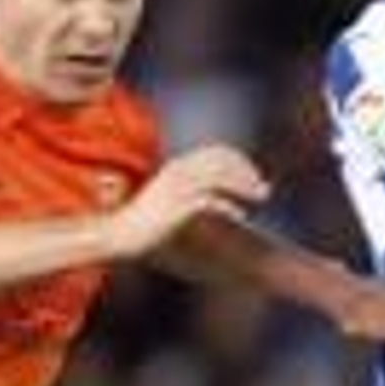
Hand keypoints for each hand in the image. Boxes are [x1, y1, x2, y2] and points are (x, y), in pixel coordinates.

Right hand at [106, 145, 270, 259]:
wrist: (121, 233)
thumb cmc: (145, 221)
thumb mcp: (168, 198)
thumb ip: (189, 191)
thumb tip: (215, 196)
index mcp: (177, 166)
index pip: (216, 152)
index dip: (240, 161)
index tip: (254, 175)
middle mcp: (179, 172)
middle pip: (222, 161)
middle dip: (247, 172)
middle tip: (263, 189)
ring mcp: (178, 188)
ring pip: (220, 177)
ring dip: (244, 186)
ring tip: (258, 198)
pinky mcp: (178, 207)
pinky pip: (211, 201)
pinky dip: (229, 207)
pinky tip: (240, 216)